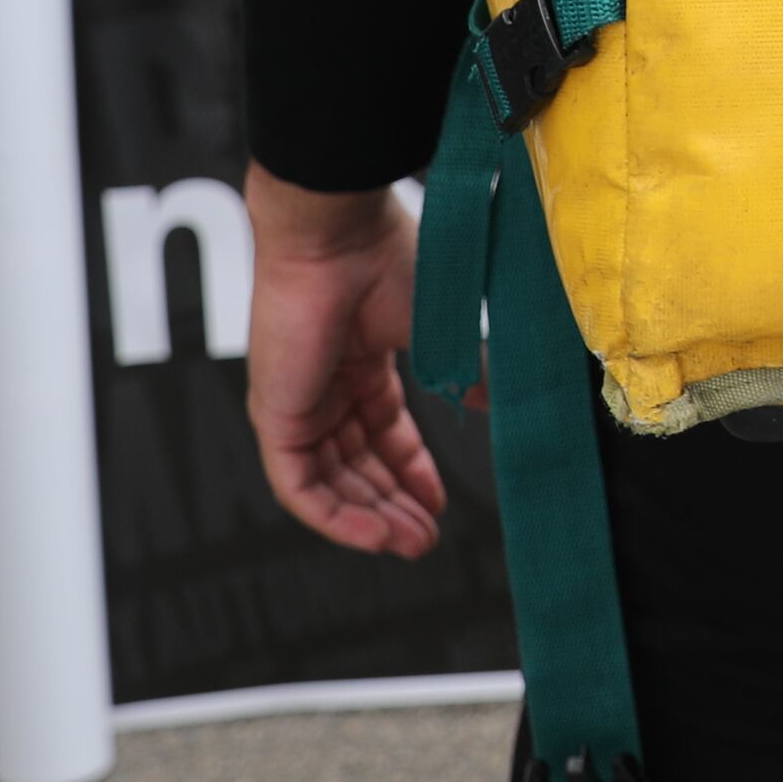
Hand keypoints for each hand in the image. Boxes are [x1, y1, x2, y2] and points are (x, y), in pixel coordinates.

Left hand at [246, 168, 445, 558]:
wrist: (338, 237)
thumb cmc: (387, 261)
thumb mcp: (440, 336)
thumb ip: (470, 378)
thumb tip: (507, 404)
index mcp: (361, 363)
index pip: (384, 434)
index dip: (413, 471)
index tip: (441, 504)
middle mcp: (326, 387)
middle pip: (358, 466)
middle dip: (393, 505)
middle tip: (426, 539)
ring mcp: (298, 404)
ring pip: (330, 484)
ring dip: (370, 519)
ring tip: (409, 544)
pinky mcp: (275, 418)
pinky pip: (299, 486)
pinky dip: (336, 517)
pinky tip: (376, 534)